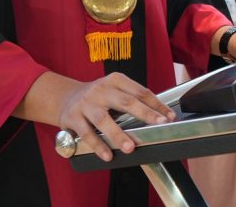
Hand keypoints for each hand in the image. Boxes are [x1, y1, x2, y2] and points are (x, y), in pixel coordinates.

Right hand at [17, 71, 175, 161]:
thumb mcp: (115, 91)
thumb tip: (160, 115)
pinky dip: (98, 145)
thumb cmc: (98, 97)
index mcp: (115, 80)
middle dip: (145, 114)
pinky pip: (87, 133)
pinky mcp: (73, 117)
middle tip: (159, 125)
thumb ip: (132, 99)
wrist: (66, 98)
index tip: (169, 117)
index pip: (140, 91)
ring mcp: (86, 103)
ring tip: (129, 147)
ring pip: (104, 119)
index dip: (156, 104)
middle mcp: (101, 89)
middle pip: (126, 101)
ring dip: (118, 134)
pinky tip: (107, 155)